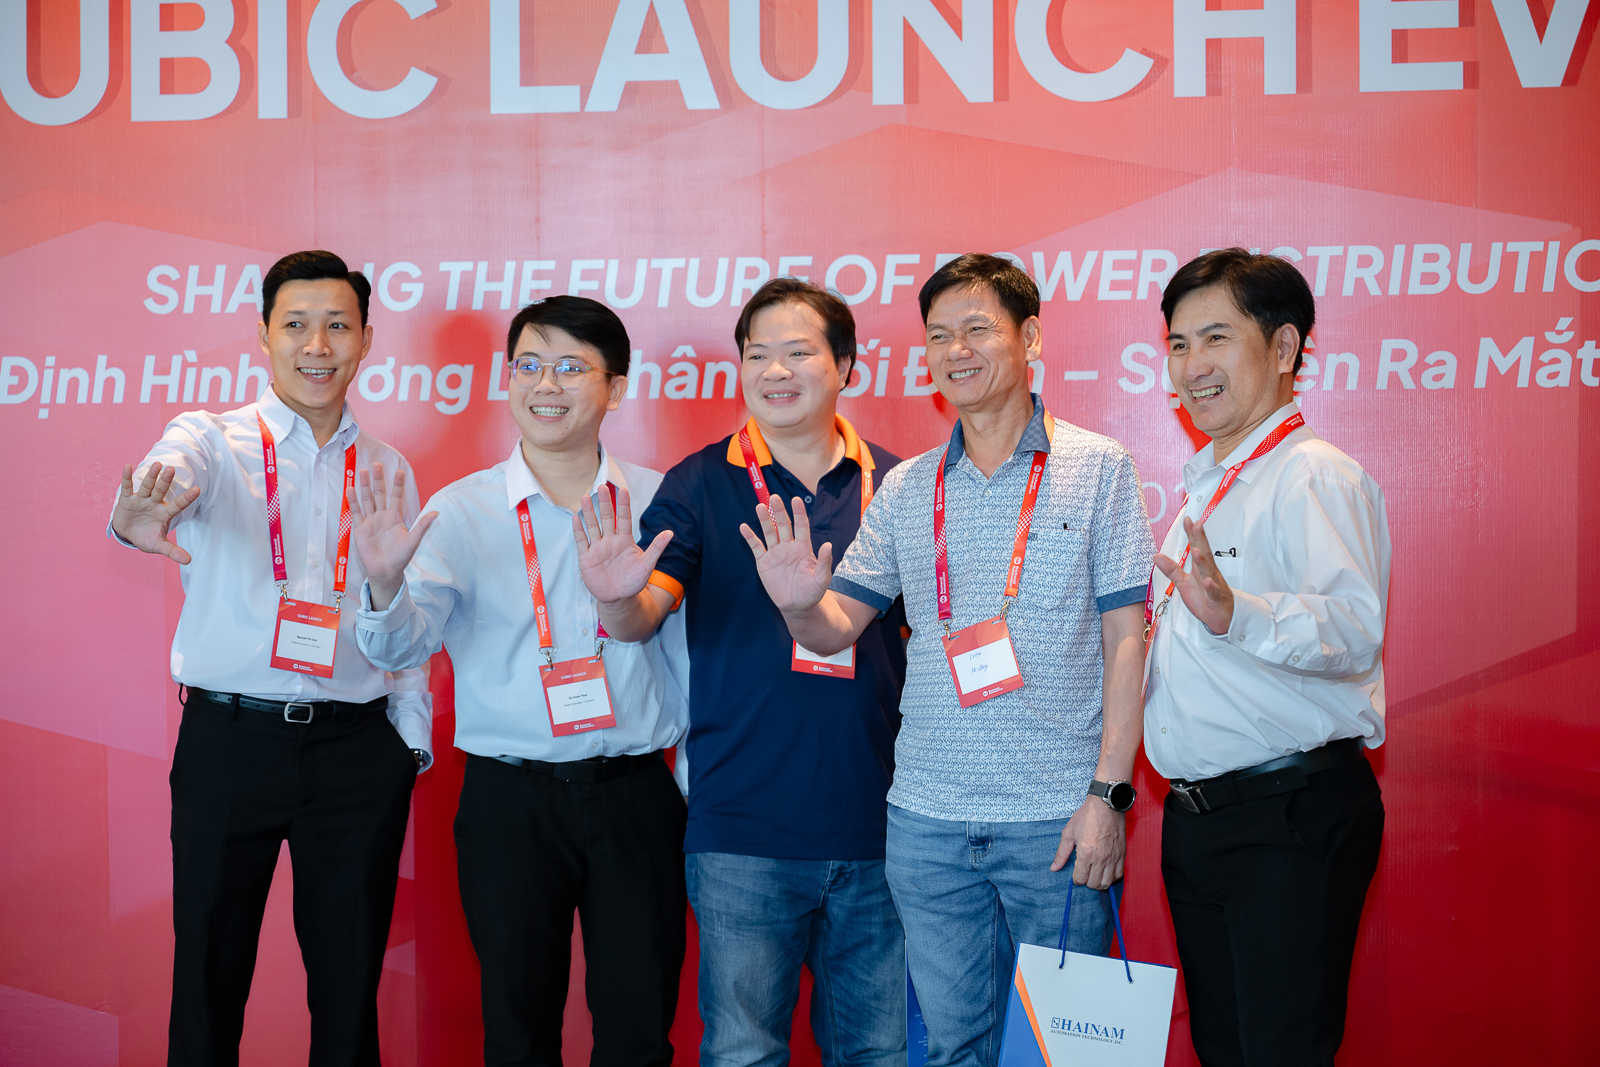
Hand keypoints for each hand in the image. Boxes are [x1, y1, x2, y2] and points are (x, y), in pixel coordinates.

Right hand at [112, 463, 200, 563]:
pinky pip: (127, 487)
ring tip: (157, 464)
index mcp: (164, 514)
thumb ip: (172, 551)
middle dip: (166, 481)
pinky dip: (127, 478)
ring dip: (151, 476)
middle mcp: (154, 504)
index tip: (198, 490)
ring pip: (147, 487)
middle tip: (172, 469)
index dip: (186, 498)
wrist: (127, 535)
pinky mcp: (126, 500)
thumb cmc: (146, 538)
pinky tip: (128, 466)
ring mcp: (141, 500)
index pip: (178, 505)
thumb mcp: (158, 545)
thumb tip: (189, 561)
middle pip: (161, 491)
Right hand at [349, 462, 436, 607]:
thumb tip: (436, 513)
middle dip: (378, 480)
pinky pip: (356, 512)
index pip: (396, 497)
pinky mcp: (360, 529)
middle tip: (377, 465)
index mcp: (395, 517)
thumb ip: (422, 526)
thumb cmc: (400, 557)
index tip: (399, 471)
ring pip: (367, 500)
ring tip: (363, 471)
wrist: (386, 571)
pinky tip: (351, 489)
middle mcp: (382, 516)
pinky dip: (353, 501)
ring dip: (365, 486)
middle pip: (379, 494)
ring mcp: (370, 521)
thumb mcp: (413, 541)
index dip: (398, 485)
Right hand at [572, 486, 672, 602]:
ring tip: (586, 497)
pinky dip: (578, 530)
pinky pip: (582, 541)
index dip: (623, 504)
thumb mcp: (647, 565)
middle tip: (602, 486)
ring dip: (589, 512)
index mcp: (625, 540)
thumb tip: (670, 533)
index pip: (624, 518)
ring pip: (592, 526)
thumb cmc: (634, 581)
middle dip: (605, 503)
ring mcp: (598, 548)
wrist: (619, 598)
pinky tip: (575, 518)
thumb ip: (656, 548)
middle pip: (607, 518)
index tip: (622, 489)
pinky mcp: (587, 558)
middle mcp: (611, 541)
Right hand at [739, 496, 832, 614]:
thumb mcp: (821, 579)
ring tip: (760, 506)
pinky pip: (756, 547)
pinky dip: (750, 537)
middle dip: (779, 511)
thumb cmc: (812, 592)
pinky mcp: (764, 562)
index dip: (799, 513)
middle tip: (774, 497)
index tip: (796, 499)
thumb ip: (824, 562)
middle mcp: (789, 547)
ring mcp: (775, 553)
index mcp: (803, 548)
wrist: (796, 606)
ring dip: (764, 520)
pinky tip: (744, 527)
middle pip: (783, 525)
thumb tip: (828, 545)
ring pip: (769, 532)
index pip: (801, 526)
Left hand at [1050, 799, 1125, 889]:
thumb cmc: (1086, 817)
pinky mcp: (1122, 854)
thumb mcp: (1069, 833)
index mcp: (1086, 853)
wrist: (1106, 805)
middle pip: (1094, 884)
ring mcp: (1113, 857)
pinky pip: (1119, 875)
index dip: (1076, 880)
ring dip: (1099, 882)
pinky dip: (1112, 877)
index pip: (1080, 879)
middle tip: (1084, 874)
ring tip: (1095, 875)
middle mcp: (1100, 859)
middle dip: (1087, 882)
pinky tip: (1106, 871)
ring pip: (1107, 883)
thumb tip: (1054, 868)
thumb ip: (1062, 853)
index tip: (1075, 875)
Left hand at [1153, 517, 1234, 634]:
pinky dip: (1211, 587)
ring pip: (1210, 571)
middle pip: (1205, 553)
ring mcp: (1215, 585)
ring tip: (1197, 550)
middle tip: (1197, 524)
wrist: (1220, 619)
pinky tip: (1207, 581)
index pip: (1197, 546)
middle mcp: (1209, 573)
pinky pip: (1214, 592)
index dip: (1192, 534)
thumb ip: (1172, 569)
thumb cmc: (1204, 599)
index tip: (1188, 519)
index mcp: (1201, 568)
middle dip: (1201, 539)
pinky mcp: (1217, 599)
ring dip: (1203, 561)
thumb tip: (1156, 555)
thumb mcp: (1183, 583)